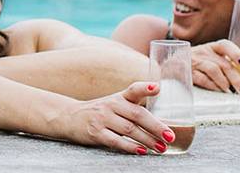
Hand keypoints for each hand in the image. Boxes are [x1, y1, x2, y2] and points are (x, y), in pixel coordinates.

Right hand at [52, 82, 173, 154]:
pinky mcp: (95, 133)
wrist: (69, 117)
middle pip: (137, 115)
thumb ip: (135, 108)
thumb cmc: (99, 112)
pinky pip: (116, 140)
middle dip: (156, 126)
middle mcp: (111, 105)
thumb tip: (161, 125)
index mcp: (119, 97)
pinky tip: (141, 151)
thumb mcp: (115, 104)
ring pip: (129, 130)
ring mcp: (102, 119)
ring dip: (147, 140)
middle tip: (170, 136)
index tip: (157, 88)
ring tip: (160, 148)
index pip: (133, 90)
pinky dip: (130, 146)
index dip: (145, 88)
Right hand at [191, 39, 239, 93]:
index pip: (225, 45)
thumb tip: (239, 81)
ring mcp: (194, 61)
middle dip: (235, 78)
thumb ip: (221, 65)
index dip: (235, 53)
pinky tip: (217, 90)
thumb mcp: (206, 59)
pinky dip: (212, 86)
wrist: (168, 65)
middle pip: (223, 63)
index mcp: (210, 47)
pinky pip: (202, 79)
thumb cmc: (192, 64)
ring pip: (214, 70)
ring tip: (230, 91)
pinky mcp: (187, 71)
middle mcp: (202, 52)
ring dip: (224, 82)